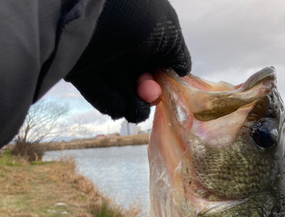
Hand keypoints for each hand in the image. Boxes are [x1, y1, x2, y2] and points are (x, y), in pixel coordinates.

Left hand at [65, 0, 190, 122]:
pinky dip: (112, 104)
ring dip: (134, 105)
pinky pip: (100, 94)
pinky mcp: (80, 71)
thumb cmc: (131, 15)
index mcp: (144, 28)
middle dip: (148, 94)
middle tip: (151, 100)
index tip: (168, 89)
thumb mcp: (167, 29)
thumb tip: (183, 71)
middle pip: (140, 78)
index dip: (164, 77)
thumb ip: (177, 52)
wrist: (82, 15)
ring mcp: (100, 57)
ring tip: (137, 110)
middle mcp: (123, 41)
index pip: (157, 59)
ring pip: (122, 89)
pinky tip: (120, 107)